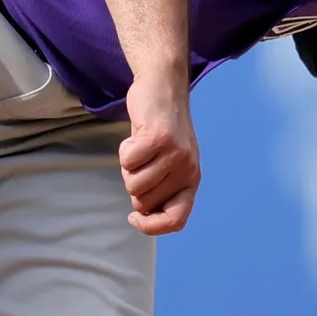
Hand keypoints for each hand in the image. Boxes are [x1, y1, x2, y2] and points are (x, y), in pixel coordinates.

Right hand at [118, 74, 200, 235]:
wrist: (164, 88)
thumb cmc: (160, 131)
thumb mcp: (169, 163)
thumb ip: (161, 189)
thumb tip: (142, 215)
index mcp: (192, 181)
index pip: (176, 221)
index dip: (152, 227)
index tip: (134, 217)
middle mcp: (187, 170)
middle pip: (144, 202)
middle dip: (134, 184)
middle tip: (142, 160)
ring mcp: (174, 155)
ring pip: (134, 184)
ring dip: (128, 166)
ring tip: (140, 147)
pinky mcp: (158, 139)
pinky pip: (128, 161)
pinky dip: (124, 150)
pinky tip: (136, 136)